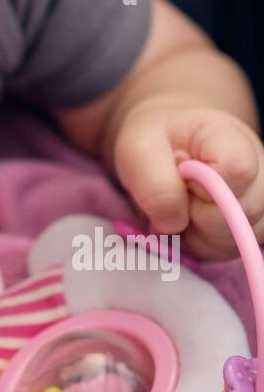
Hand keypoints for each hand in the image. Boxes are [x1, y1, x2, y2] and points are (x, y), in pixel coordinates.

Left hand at [112, 99, 263, 260]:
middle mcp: (260, 173)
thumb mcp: (138, 149)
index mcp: (234, 139)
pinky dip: (199, 243)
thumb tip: (173, 223)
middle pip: (241, 213)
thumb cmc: (154, 143)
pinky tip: (189, 219)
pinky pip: (225, 252)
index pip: (237, 171)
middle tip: (175, 188)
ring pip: (234, 239)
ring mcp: (260, 205)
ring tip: (181, 202)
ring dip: (195, 231)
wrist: (164, 149)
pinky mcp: (251, 231)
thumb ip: (153, 182)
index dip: (200, 183)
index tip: (179, 169)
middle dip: (194, 212)